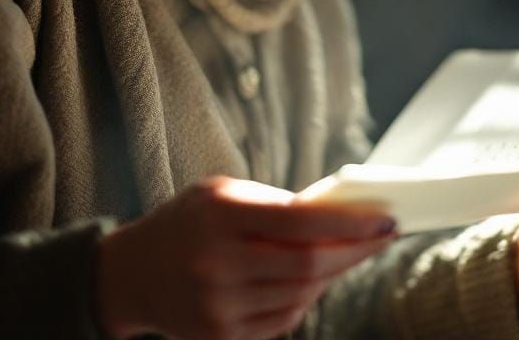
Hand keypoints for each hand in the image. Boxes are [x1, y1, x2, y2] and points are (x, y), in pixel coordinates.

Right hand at [93, 175, 397, 339]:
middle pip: (308, 267)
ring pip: (301, 296)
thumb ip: (275, 202)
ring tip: (349, 250)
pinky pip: (282, 320)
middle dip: (355, 252)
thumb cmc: (190, 220)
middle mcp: (218, 264)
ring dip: (333, 274)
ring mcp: (218, 308)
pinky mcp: (220, 338)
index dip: (350, 225)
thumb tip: (340, 214)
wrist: (132, 273)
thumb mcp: (224, 193)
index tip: (386, 218)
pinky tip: (312, 277)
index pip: (300, 223)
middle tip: (383, 235)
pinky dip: (305, 297)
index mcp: (221, 216)